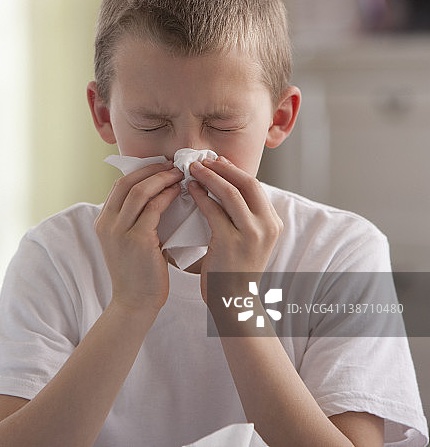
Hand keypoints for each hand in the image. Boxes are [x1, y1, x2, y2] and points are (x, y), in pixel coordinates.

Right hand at [95, 163, 183, 313]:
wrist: (135, 302)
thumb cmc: (138, 272)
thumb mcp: (128, 241)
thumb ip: (135, 219)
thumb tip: (157, 193)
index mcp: (102, 222)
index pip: (119, 185)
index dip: (140, 171)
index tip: (160, 166)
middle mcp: (107, 224)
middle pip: (127, 183)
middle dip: (151, 170)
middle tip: (172, 165)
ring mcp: (119, 232)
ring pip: (140, 192)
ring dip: (161, 179)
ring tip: (179, 175)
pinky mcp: (137, 240)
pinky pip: (153, 208)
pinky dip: (167, 196)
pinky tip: (179, 192)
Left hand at [186, 156, 282, 306]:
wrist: (234, 302)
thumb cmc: (233, 270)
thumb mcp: (246, 239)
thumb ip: (240, 216)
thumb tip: (223, 186)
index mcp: (273, 222)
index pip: (255, 186)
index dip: (234, 170)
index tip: (216, 161)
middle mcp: (267, 226)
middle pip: (246, 183)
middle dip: (223, 168)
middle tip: (202, 160)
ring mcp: (251, 234)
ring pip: (230, 193)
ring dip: (210, 177)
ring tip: (192, 169)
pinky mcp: (231, 242)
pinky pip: (213, 210)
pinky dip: (200, 196)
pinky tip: (189, 189)